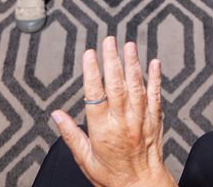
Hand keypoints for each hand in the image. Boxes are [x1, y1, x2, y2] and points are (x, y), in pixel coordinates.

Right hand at [51, 38, 176, 186]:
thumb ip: (71, 135)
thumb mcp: (85, 160)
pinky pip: (155, 95)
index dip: (92, 74)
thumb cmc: (112, 176)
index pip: (95, 96)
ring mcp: (141, 120)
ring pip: (137, 87)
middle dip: (112, 60)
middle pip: (116, 86)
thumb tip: (57, 115)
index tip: (89, 54)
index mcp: (103, 131)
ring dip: (133, 64)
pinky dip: (155, 78)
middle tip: (109, 40)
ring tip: (128, 45)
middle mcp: (123, 122)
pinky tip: (154, 62)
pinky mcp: (155, 120)